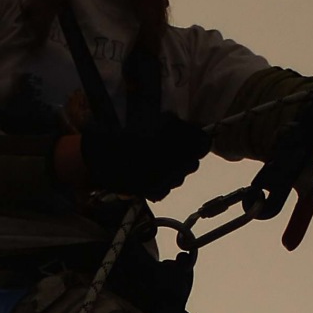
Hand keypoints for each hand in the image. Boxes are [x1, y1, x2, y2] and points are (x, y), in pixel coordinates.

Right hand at [79, 112, 209, 198]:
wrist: (108, 157)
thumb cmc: (133, 134)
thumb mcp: (161, 120)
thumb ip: (180, 126)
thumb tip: (192, 129)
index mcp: (184, 142)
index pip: (204, 143)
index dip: (197, 141)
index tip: (188, 139)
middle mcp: (182, 163)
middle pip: (193, 162)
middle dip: (185, 156)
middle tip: (169, 150)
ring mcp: (171, 180)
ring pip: (180, 176)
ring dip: (172, 170)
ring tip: (154, 162)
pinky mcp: (159, 192)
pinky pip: (166, 187)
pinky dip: (160, 182)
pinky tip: (147, 173)